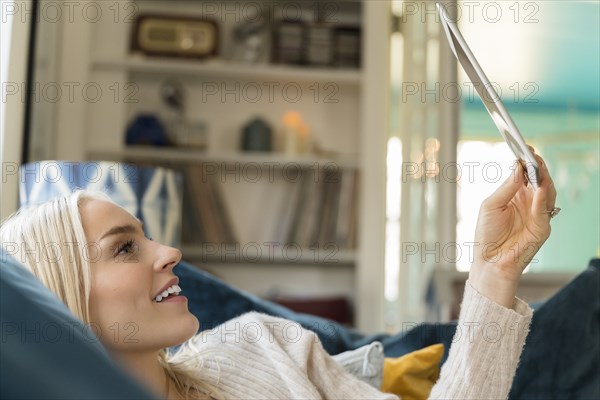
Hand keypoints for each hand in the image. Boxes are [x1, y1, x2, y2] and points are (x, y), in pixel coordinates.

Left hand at [468, 148, 556, 307]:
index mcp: (515, 195)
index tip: (525, 148)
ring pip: (547, 192)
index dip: (527, 161)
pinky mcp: (542, 228)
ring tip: (537, 168)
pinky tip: (539, 189)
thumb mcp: (491, 205)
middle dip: (537, 166)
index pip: (525, 174)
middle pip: (539, 180)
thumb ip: (506, 187)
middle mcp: (528, 202)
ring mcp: (537, 214)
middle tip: (533, 155)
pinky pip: (544, 210)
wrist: (489, 261)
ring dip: (543, 179)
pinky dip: (542, 198)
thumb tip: (518, 167)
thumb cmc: (487, 234)